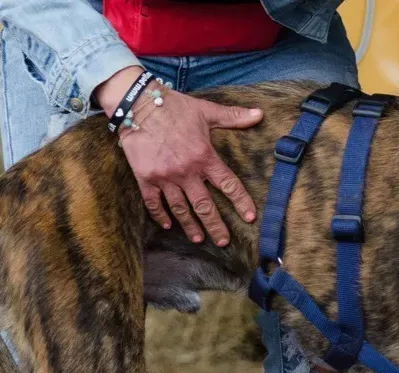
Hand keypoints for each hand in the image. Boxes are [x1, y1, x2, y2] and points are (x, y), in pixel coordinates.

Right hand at [95, 66, 261, 245]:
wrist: (138, 104)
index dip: (240, 202)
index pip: (228, 184)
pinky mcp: (146, 178)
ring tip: (198, 239)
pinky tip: (168, 225)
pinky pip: (154, 203)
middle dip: (216, 226)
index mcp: (204, 156)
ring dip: (190, 226)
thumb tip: (260, 114)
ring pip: (181, 209)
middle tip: (224, 241)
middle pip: (205, 205)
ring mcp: (165, 177)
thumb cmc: (174, 106)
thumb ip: (233, 116)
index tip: (249, 217)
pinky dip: (160, 215)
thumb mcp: (206, 109)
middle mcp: (186, 171)